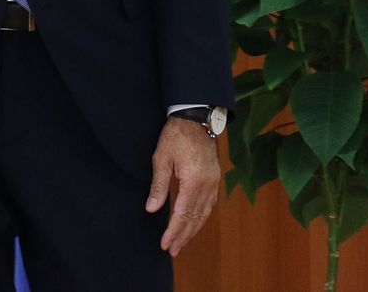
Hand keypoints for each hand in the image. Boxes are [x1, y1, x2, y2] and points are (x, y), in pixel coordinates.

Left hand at [145, 116, 219, 257]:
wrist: (196, 118)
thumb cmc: (176, 135)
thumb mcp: (161, 159)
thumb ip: (158, 186)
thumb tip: (152, 210)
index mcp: (194, 181)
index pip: (182, 214)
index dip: (174, 231)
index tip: (165, 244)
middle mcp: (207, 185)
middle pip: (195, 218)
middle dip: (183, 236)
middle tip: (172, 250)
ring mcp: (214, 182)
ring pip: (205, 214)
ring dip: (193, 230)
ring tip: (182, 242)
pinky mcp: (215, 178)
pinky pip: (210, 204)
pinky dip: (201, 217)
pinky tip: (194, 223)